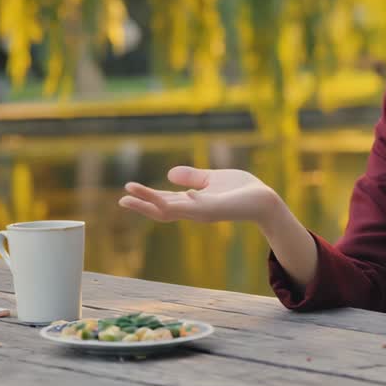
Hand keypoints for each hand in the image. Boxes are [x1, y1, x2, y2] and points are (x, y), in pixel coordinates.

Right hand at [118, 166, 283, 224]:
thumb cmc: (240, 190)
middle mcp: (194, 209)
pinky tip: (184, 194)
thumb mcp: (211, 178)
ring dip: (154, 202)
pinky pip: (198, 206)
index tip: (127, 190)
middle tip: (122, 198)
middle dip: (142, 204)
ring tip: (134, 194)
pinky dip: (190, 201)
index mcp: (191, 201)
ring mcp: (203, 212)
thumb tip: (168, 174)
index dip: (145, 196)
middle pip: (162, 209)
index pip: (163, 200)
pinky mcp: (216, 210)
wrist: (263, 200)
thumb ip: (192, 177)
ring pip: (173, 210)